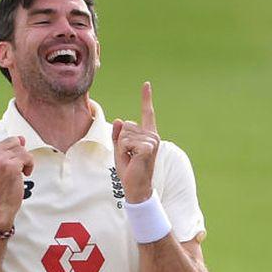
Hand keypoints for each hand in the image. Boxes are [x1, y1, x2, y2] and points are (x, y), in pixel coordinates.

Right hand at [0, 96, 33, 229]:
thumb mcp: (2, 164)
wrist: (0, 205)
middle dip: (19, 153)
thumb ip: (9, 150)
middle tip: (12, 169)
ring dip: (25, 161)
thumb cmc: (2, 185)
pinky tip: (23, 176)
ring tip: (17, 174)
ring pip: (23, 149)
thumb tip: (22, 138)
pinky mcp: (10, 166)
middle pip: (15, 140)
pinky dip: (29, 167)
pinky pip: (27, 158)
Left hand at [112, 81, 159, 202]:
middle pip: (126, 125)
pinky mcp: (148, 147)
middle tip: (129, 156)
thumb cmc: (129, 170)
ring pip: (124, 134)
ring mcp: (152, 141)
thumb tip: (120, 119)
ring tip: (131, 159)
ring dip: (122, 148)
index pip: (147, 113)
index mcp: (148, 134)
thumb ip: (118, 135)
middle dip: (121, 141)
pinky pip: (125, 142)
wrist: (136, 187)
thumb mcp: (120, 149)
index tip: (146, 84)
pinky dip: (123, 152)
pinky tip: (132, 160)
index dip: (146, 98)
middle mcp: (152, 135)